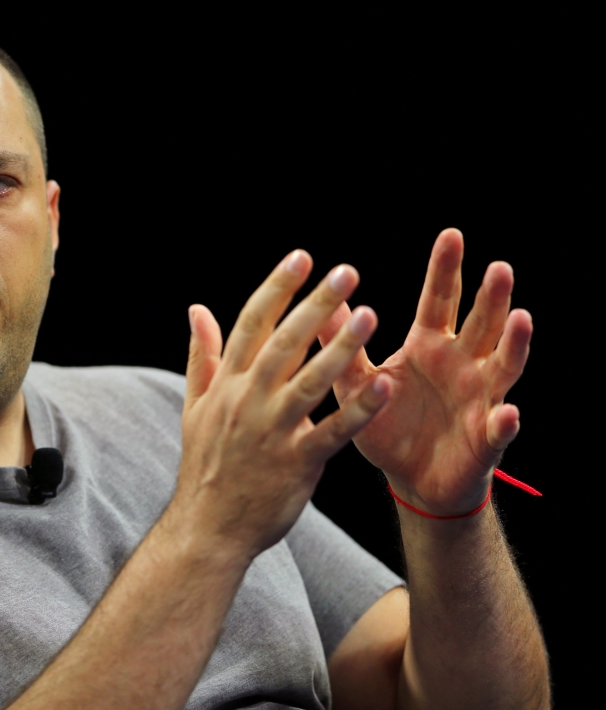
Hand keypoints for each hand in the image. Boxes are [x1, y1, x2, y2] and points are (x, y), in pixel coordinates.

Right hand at [172, 251, 391, 557]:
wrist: (208, 526)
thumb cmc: (206, 465)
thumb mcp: (195, 406)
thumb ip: (202, 355)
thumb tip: (196, 309)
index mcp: (226, 384)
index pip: (252, 324)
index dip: (277, 288)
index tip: (301, 258)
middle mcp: (248, 401)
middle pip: (284, 343)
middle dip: (315, 305)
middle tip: (346, 272)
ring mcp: (272, 431)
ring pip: (309, 381)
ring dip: (340, 347)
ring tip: (370, 315)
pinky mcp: (296, 462)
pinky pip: (333, 431)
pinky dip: (358, 409)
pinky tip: (384, 385)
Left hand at [318, 229, 532, 515]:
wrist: (409, 479)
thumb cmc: (388, 426)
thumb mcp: (358, 383)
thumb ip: (343, 345)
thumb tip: (321, 301)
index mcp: (429, 346)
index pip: (439, 301)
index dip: (445, 270)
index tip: (451, 235)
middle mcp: (462, 364)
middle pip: (481, 323)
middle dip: (491, 296)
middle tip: (498, 266)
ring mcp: (481, 398)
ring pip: (503, 365)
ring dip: (514, 343)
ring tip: (521, 318)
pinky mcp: (486, 438)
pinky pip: (498, 429)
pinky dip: (504, 422)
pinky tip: (507, 414)